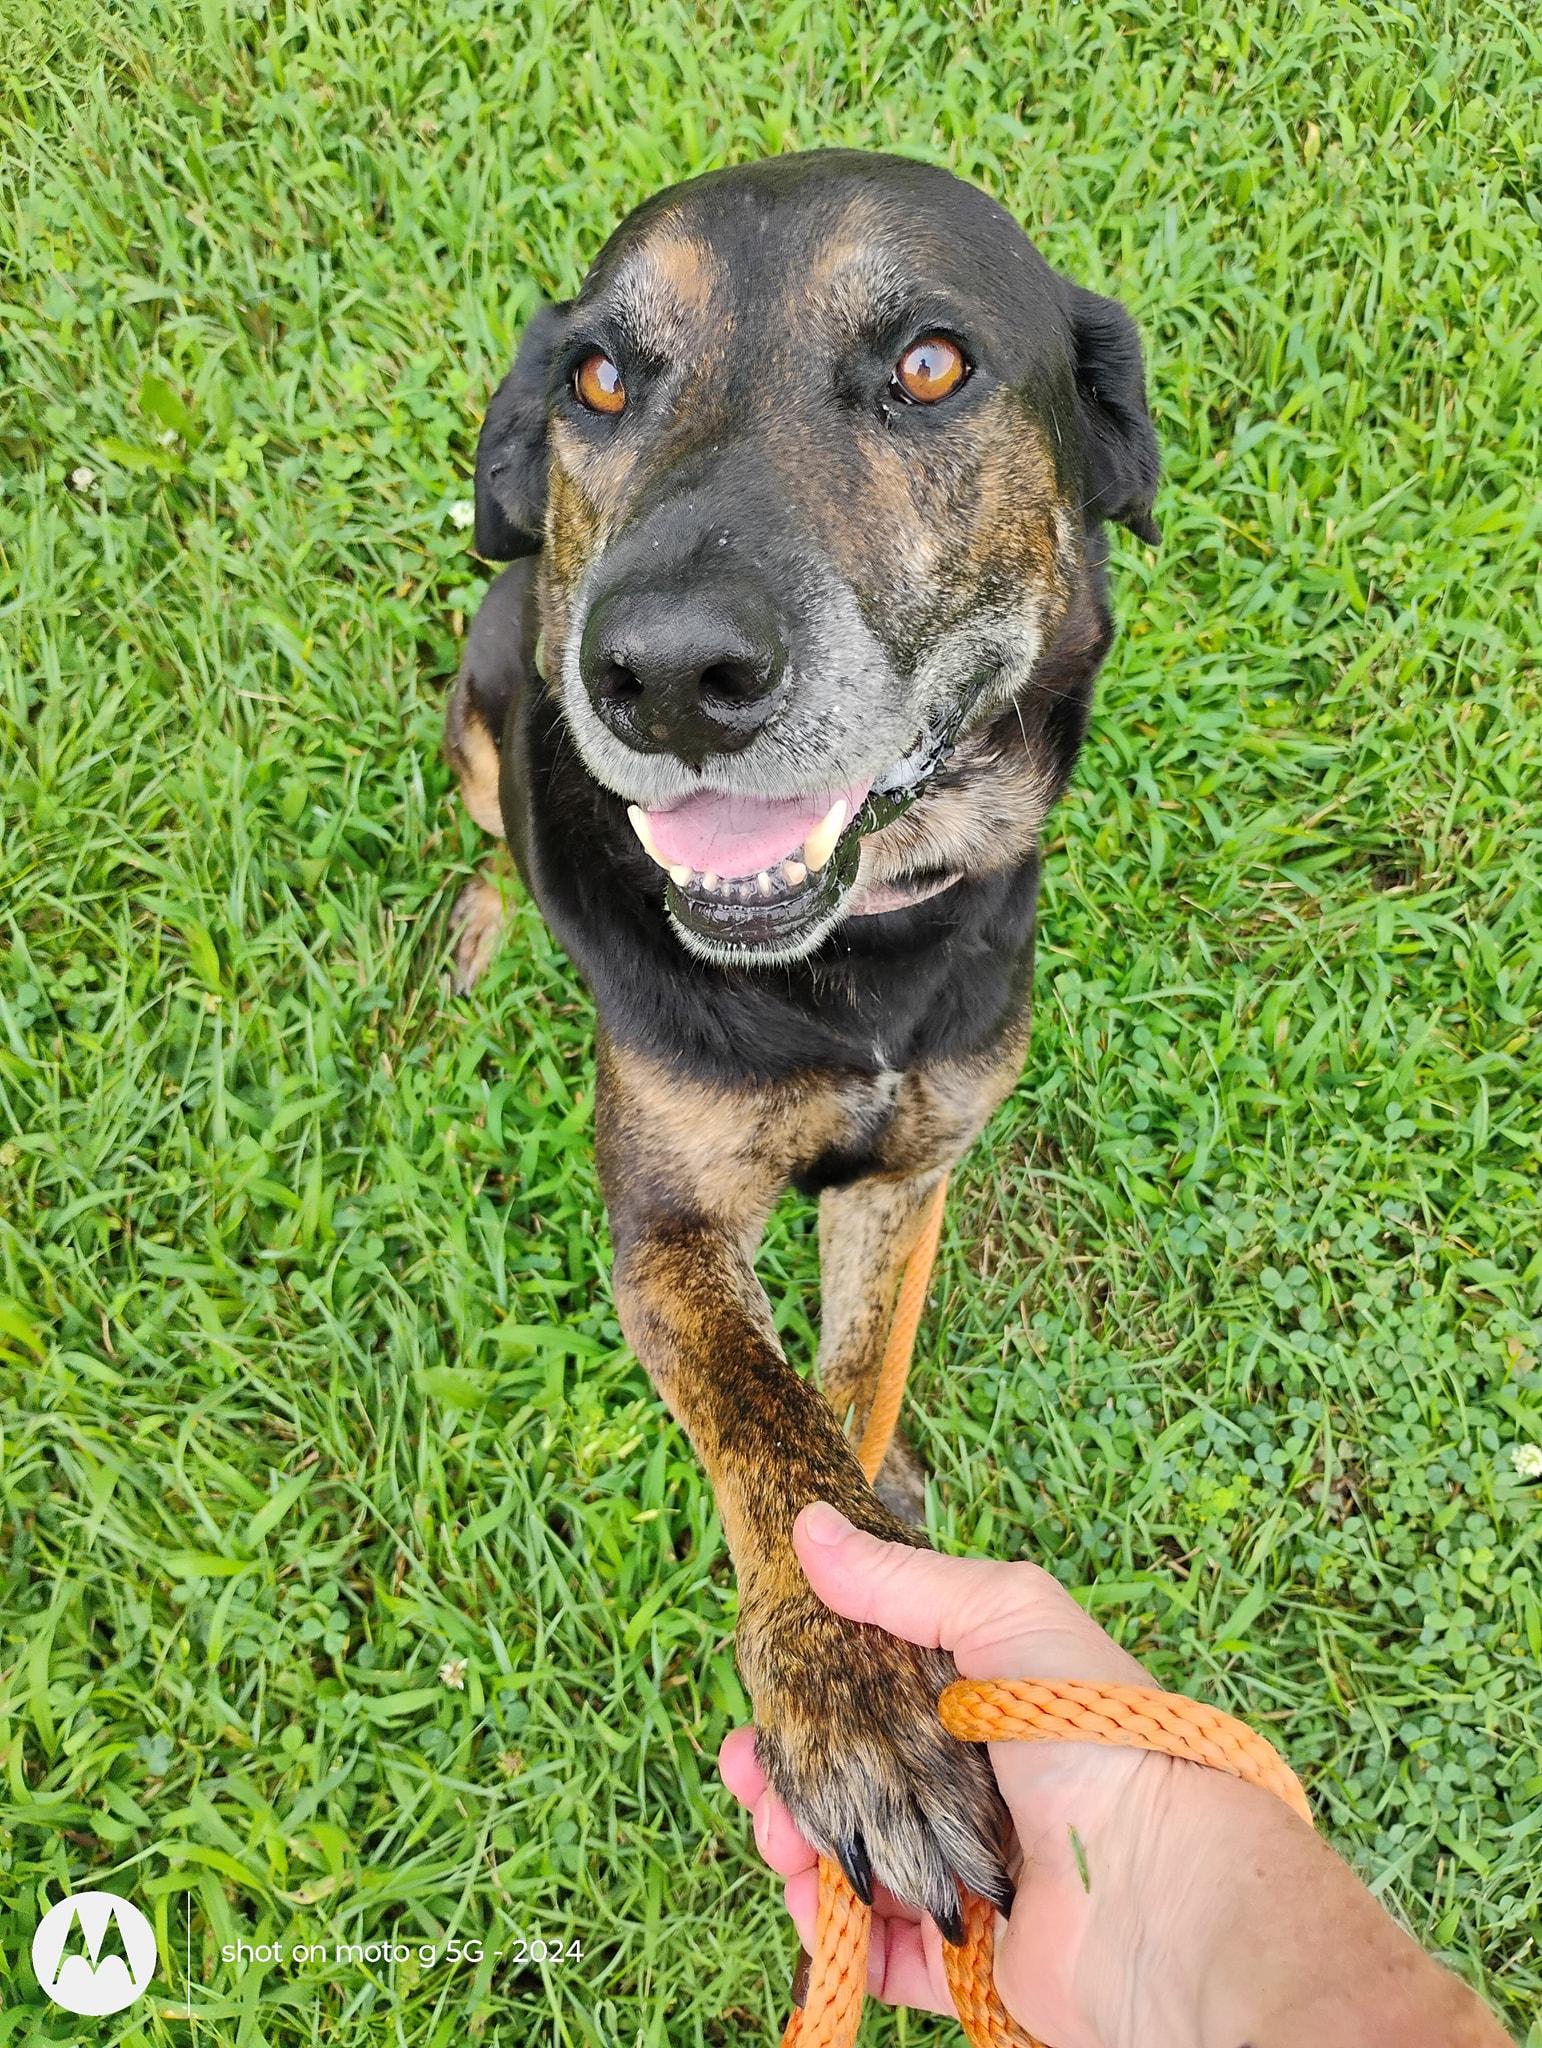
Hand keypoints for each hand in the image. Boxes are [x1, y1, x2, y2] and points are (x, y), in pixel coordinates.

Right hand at [720, 1501, 1171, 2047]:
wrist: (1159, 1881)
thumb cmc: (1092, 1731)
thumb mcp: (1004, 1616)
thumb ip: (901, 1580)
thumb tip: (807, 1522)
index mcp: (979, 1708)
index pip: (870, 1699)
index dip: (808, 1697)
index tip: (757, 1698)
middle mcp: (971, 1789)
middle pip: (852, 1782)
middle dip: (787, 1777)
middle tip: (749, 1774)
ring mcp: (965, 1877)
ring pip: (853, 1864)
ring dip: (798, 1847)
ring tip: (778, 1840)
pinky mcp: (964, 1960)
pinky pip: (876, 1952)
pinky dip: (832, 1932)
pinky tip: (809, 1899)